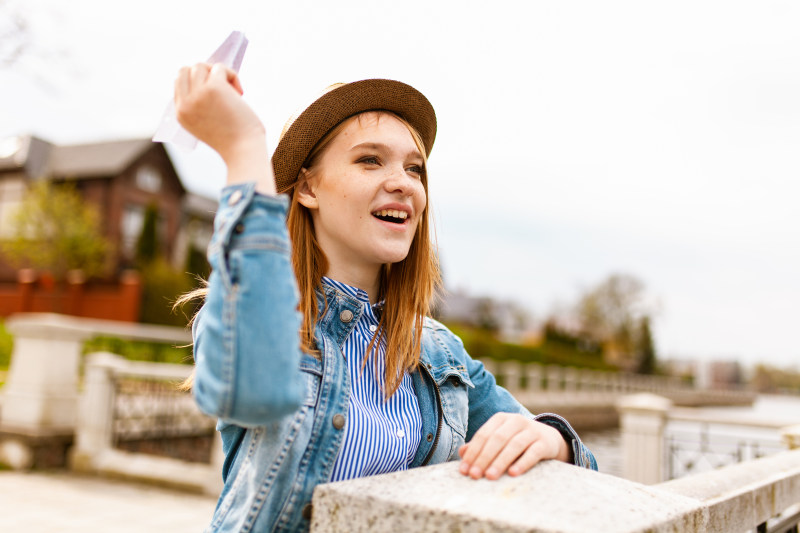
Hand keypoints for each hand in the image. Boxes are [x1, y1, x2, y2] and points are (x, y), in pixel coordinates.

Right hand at [174, 63, 274, 192]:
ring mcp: (197, 95)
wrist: (243, 152)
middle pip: (186, 70)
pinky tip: (240, 92)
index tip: (213, 88)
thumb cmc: (234, 141)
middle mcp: (185, 104)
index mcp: (181, 114)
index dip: (196, 81)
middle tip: (222, 85)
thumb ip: (201, 104)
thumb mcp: (208, 124)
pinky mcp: (214, 88)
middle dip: (204, 72)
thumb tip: (210, 76)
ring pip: (201, 66)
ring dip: (219, 72)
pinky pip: (220, 68)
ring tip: (233, 90)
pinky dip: (232, 75)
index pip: (178, 84)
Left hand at [458, 413, 569, 479]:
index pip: (483, 435)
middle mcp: (516, 420)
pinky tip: (513, 473)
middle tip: (474, 475)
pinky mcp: (544, 442)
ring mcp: (532, 430)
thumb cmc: (517, 441)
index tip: (464, 470)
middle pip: (497, 439)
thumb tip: (462, 452)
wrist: (549, 439)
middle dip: (483, 458)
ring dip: (500, 461)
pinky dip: (522, 463)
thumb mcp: (499, 440)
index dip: (472, 452)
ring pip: (514, 445)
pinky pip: (533, 452)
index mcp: (501, 418)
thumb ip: (481, 446)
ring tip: (490, 476)